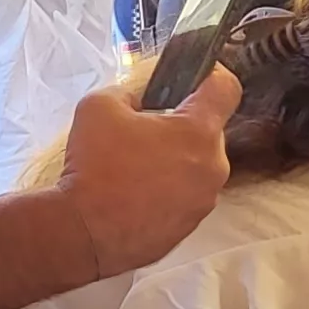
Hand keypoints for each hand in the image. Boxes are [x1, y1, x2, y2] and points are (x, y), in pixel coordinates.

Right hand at [54, 68, 242, 277]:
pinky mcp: (190, 227)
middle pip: (208, 131)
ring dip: (174, 159)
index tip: (193, 76)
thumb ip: (128, 92)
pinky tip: (136, 193)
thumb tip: (138, 101)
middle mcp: (213, 167)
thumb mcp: (99, 105)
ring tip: (136, 166)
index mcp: (198, 132)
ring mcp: (204, 201)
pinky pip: (185, 195)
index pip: (226, 89)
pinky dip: (167, 189)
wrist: (82, 234)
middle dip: (181, 125)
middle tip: (145, 129)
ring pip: (197, 166)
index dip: (212, 74)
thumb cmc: (94, 166)